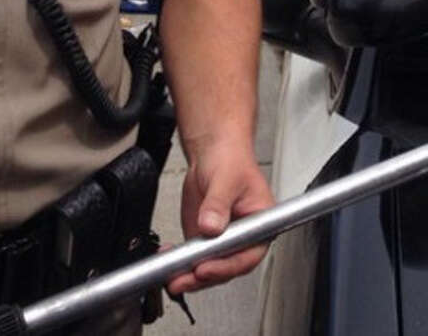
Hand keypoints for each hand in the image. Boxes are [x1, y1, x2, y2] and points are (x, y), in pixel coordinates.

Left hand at [167, 139, 274, 295]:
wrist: (213, 151)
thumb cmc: (231, 159)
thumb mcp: (226, 178)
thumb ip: (218, 204)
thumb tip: (210, 227)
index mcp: (259, 224)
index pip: (247, 254)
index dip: (226, 266)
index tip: (205, 267)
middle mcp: (242, 236)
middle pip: (226, 267)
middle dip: (203, 275)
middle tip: (184, 278)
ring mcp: (222, 240)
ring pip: (208, 267)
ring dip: (189, 274)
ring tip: (172, 276)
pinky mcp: (204, 239)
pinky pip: (193, 257)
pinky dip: (179, 261)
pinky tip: (168, 258)